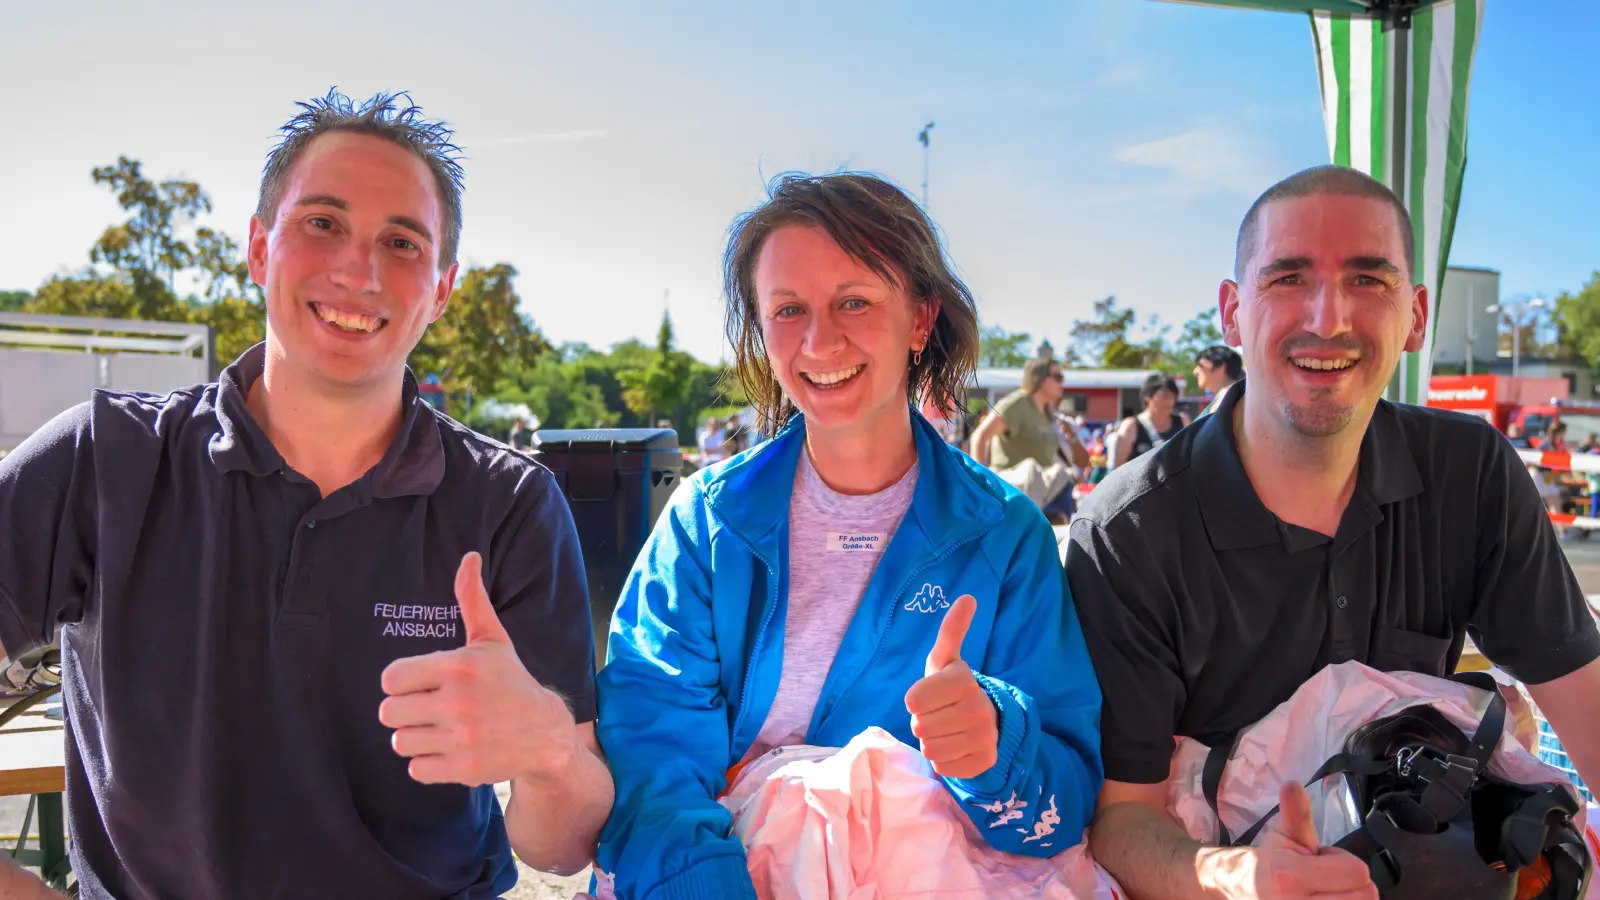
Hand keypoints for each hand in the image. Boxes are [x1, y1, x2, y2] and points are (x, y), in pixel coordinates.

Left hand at [379, 552, 576, 785]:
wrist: (545, 732)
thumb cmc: (510, 682)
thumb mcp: (492, 640)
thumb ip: (472, 600)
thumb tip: (469, 556)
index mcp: (460, 665)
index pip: (390, 678)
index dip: (401, 682)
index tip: (419, 684)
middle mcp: (458, 701)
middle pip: (389, 712)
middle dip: (405, 711)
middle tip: (429, 709)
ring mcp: (461, 737)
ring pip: (399, 742)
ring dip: (415, 738)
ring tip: (439, 730)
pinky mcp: (463, 768)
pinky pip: (415, 769)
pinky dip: (428, 763)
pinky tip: (448, 750)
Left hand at [904, 594, 998, 779]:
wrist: (984, 720)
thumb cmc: (951, 688)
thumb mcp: (945, 660)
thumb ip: (951, 630)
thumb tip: (968, 596)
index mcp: (964, 681)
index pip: (913, 701)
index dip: (916, 700)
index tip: (931, 695)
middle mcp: (978, 709)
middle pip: (919, 727)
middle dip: (924, 721)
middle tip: (940, 714)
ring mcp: (984, 738)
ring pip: (930, 749)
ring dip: (933, 741)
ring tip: (948, 729)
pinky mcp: (984, 762)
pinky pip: (943, 767)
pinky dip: (945, 760)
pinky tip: (957, 746)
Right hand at [1201, 782, 1375, 899]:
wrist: (1244, 890)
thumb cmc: (1271, 862)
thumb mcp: (1284, 834)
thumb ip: (1297, 812)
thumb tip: (1292, 785)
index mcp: (1291, 876)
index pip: (1358, 872)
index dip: (1345, 861)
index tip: (1325, 860)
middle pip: (1366, 895)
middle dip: (1352, 883)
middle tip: (1327, 878)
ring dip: (1349, 897)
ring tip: (1326, 890)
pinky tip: (1327, 899)